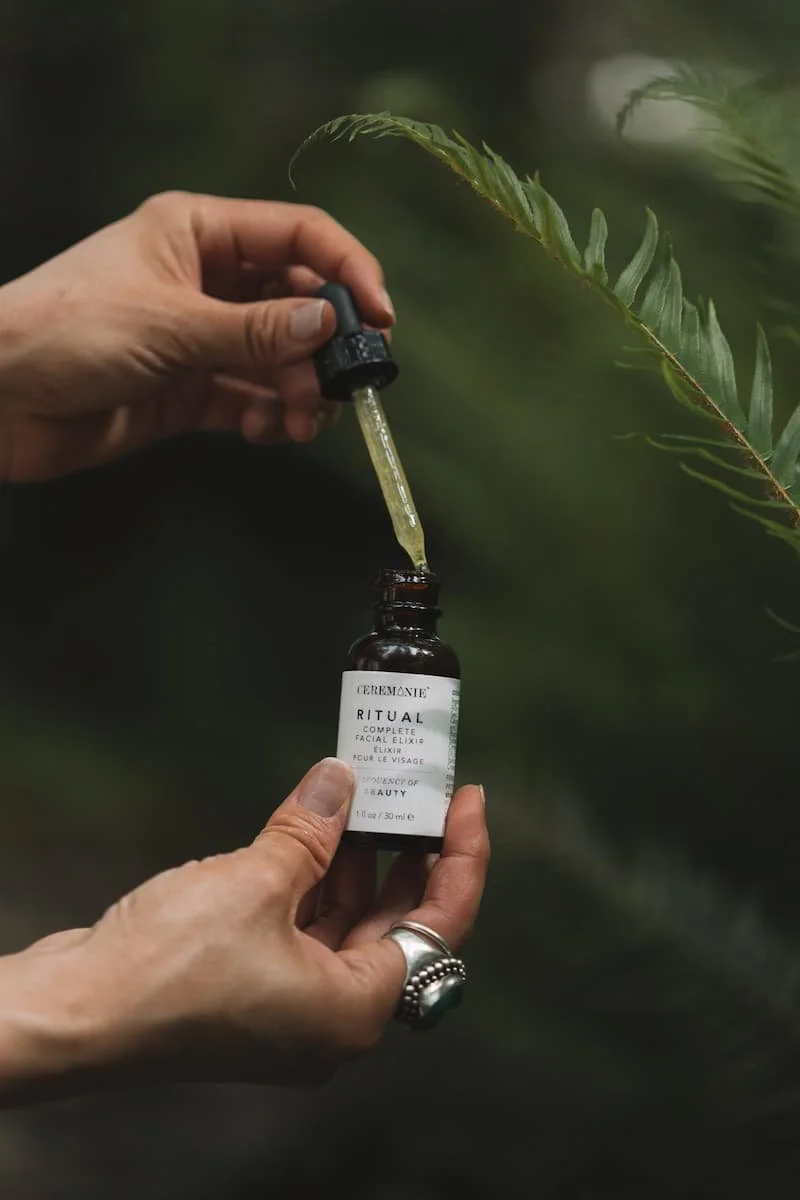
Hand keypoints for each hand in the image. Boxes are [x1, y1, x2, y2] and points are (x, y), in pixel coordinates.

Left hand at [0, 193, 393, 481]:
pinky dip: (269, 416)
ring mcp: (201, 337)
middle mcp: (207, 280)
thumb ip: (255, 331)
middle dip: (325, 347)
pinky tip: (265, 431)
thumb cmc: (67, 332)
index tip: (381, 318)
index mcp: (199, 233)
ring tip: (302, 422)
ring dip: (302, 392)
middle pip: (298, 302)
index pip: (299, 237)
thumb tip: (331, 324)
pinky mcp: (190, 389)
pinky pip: (251, 399)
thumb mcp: (170, 324)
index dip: (348, 270)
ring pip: (281, 358)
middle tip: (344, 388)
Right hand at [0, 759, 487, 1101]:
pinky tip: (314, 829)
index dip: (462, 856)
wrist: (78, 1013)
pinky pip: (304, 927)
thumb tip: (341, 778)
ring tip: (367, 794)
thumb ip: (311, 830)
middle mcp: (331, 1017)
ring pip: (347, 923)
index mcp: (354, 1009)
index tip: (465, 799)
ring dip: (357, 860)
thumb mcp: (255, 883)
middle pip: (397, 923)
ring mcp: (290, 1006)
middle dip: (409, 852)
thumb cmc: (168, 970)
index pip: (440, 924)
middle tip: (419, 789)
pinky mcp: (252, 989)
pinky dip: (314, 878)